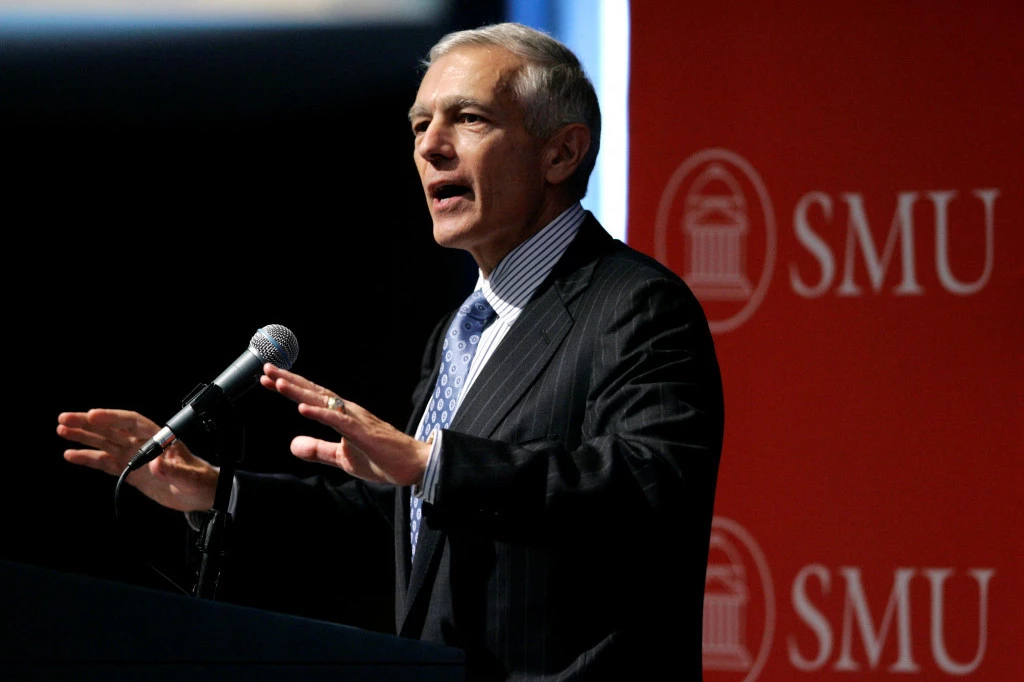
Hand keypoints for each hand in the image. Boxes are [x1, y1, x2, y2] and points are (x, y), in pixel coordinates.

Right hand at [56, 408, 217, 511]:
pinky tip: (71, 455)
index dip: (113, 418)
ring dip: (84, 437)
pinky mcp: (131, 472)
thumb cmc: (200, 481)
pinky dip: (89, 459)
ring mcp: (136, 457)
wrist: (201, 495)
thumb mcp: (191, 477)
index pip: (133, 422)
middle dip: (89, 423)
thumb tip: (156, 465)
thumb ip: (175, 471)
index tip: (93, 415)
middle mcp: (144, 444)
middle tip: (65, 419)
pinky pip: (106, 464)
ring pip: (105, 443)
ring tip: (62, 430)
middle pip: (113, 429)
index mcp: (160, 438)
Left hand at [260, 364, 429, 486]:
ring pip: (324, 401)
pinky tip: (303, 408)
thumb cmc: (382, 459)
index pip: (312, 397)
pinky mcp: (363, 433)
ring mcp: (356, 420)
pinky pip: (338, 421)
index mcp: (343, 416)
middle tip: (266, 368)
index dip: (290, 388)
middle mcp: (348, 412)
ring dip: (300, 391)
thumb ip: (318, 450)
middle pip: (314, 392)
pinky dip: (320, 413)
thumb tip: (292, 445)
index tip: (268, 379)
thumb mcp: (342, 458)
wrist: (413, 465)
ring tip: (278, 382)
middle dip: (289, 380)